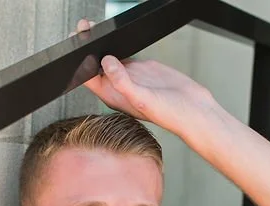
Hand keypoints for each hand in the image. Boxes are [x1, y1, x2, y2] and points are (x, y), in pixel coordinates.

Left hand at [70, 19, 218, 135]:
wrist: (193, 110)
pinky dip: (117, 44)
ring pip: (108, 57)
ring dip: (100, 44)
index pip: (88, 77)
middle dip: (87, 47)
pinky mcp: (141, 68)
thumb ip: (123, 82)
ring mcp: (130, 76)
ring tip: (91, 27)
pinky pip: (124, 53)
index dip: (79, 61)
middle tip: (82, 28)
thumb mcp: (142, 99)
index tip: (76, 43)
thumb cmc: (170, 114)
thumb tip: (106, 62)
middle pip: (95, 64)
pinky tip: (112, 35)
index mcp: (113, 96)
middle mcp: (118, 86)